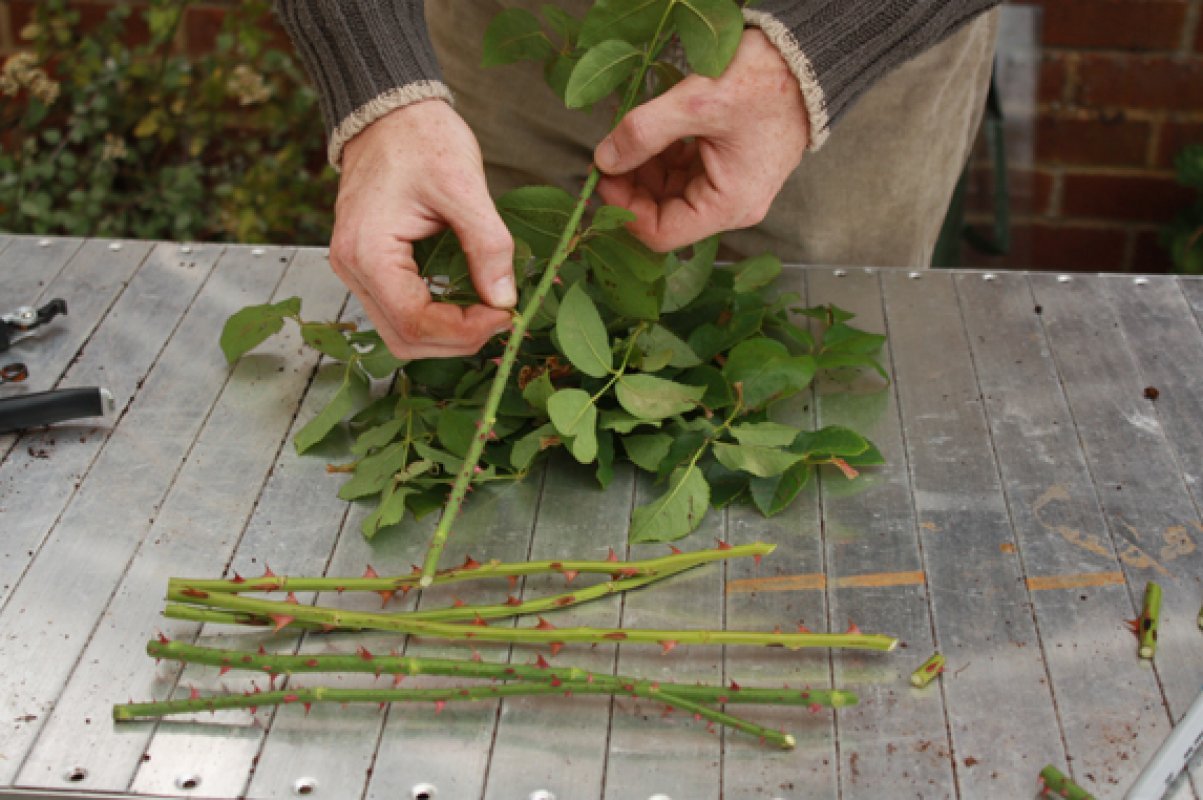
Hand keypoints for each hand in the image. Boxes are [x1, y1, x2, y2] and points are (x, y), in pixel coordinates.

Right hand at [332, 100, 515, 358]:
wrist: (390, 111)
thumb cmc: (422, 139)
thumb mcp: (464, 187)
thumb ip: (488, 246)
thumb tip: (506, 300)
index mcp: (367, 252)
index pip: (415, 322)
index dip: (465, 331)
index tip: (507, 314)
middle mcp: (352, 269)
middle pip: (405, 339)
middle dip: (458, 339)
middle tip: (502, 318)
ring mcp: (357, 270)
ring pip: (401, 333)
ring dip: (447, 334)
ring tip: (489, 312)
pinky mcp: (370, 267)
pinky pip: (401, 311)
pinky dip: (437, 317)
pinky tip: (470, 301)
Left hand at [594, 30, 809, 252]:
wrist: (806, 60)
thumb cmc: (764, 83)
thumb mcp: (696, 103)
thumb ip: (644, 133)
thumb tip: (604, 160)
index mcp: (729, 205)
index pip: (661, 233)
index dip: (625, 211)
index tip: (603, 176)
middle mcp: (731, 206)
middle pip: (664, 215)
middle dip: (632, 187)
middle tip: (608, 154)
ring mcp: (730, 188)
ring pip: (671, 194)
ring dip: (645, 170)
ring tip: (630, 136)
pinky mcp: (728, 168)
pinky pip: (685, 174)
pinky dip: (662, 157)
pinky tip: (652, 132)